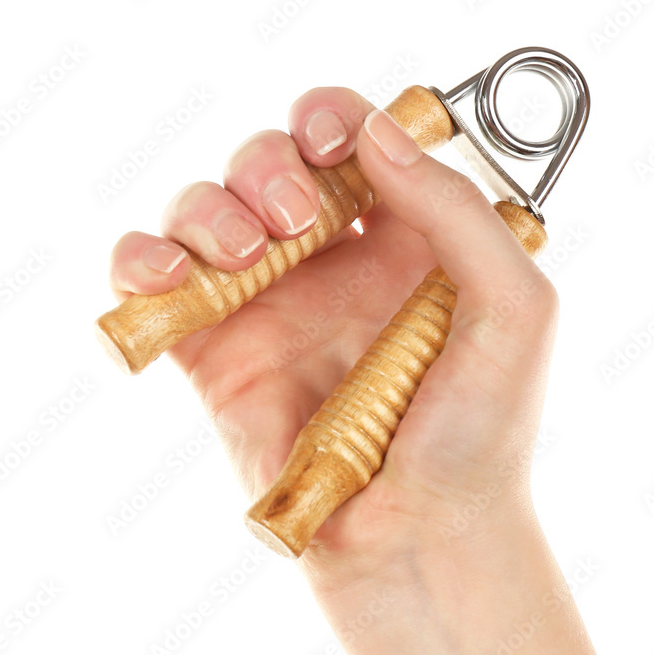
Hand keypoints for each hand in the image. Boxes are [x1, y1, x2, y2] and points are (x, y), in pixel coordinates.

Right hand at [108, 87, 558, 589]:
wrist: (418, 537)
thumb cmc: (479, 437)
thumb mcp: (514, 311)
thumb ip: (460, 212)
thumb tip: (376, 134)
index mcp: (406, 245)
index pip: (355, 143)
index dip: (334, 117)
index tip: (331, 138)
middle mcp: (334, 269)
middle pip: (269, 163)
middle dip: (268, 163)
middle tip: (293, 215)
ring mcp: (271, 312)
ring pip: (205, 211)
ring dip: (208, 207)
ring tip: (243, 252)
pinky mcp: (216, 358)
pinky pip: (153, 284)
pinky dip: (139, 260)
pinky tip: (167, 274)